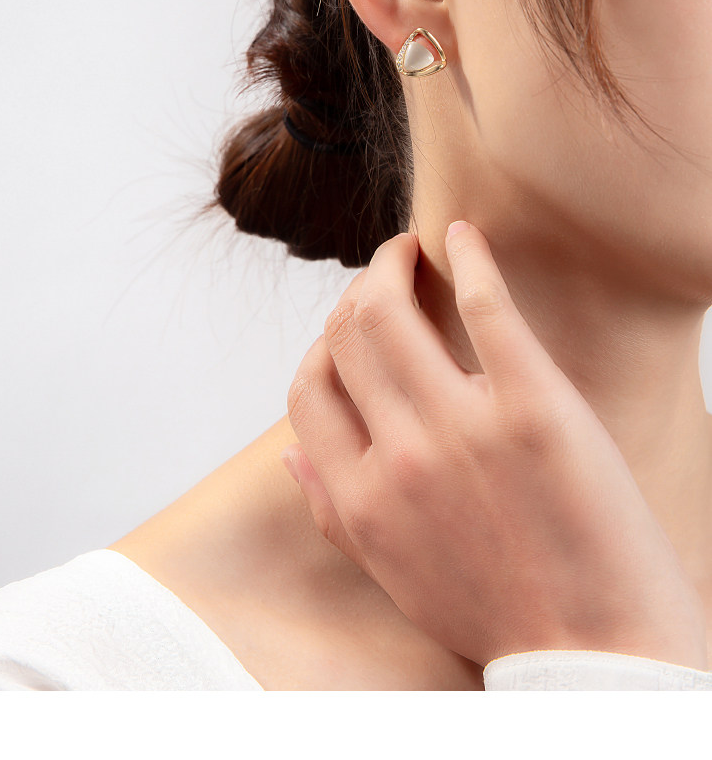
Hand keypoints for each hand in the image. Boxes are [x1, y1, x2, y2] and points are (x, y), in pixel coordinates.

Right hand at [283, 223, 707, 670]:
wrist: (597, 650)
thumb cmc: (496, 612)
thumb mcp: (392, 575)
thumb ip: (331, 512)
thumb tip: (288, 453)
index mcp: (362, 500)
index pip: (307, 390)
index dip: (322, 345)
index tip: (349, 328)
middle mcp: (400, 458)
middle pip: (345, 337)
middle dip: (356, 290)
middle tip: (384, 273)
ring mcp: (464, 429)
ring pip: (390, 312)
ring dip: (392, 263)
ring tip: (411, 251)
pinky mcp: (535, 406)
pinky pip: (486, 307)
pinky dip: (469, 258)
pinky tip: (463, 234)